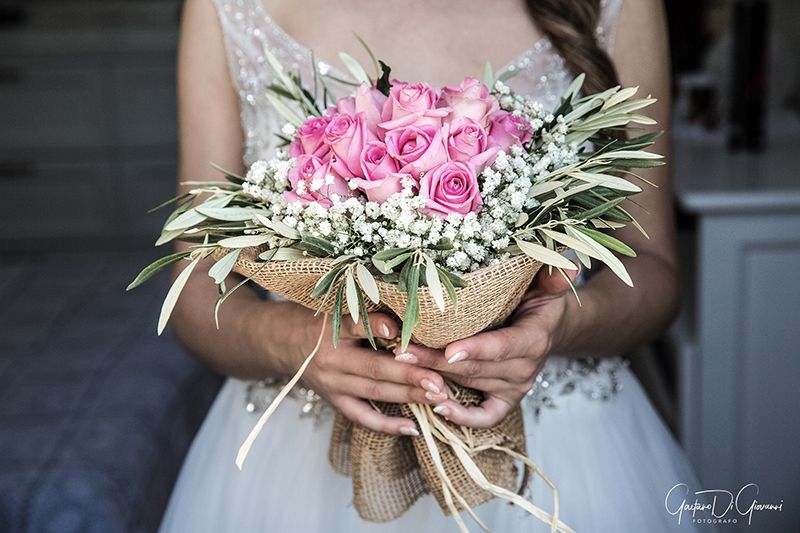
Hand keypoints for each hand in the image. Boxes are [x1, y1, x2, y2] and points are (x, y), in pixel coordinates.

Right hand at [298, 311, 447, 436]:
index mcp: (332, 328)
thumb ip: (367, 312)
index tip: (399, 329)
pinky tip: (413, 427)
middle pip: (373, 367)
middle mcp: (331, 358)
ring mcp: (332, 383)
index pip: (355, 325)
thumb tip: (408, 313)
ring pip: (374, 392)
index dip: (376, 327)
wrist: (285, 342)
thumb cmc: (322, 320)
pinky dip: (387, 424)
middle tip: (439, 381)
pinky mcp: (334, 400)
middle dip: (410, 375)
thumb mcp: (336, 308)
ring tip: (438, 397)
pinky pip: (362, 416)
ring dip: (408, 396)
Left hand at [393, 264, 578, 427]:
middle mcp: (525, 368)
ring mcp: (516, 387)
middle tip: (401, 351)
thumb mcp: (547, 283)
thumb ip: (552, 275)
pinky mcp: (507, 400)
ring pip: (469, 384)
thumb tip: (568, 264)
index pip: (503, 346)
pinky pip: (485, 416)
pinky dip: (462, 416)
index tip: (449, 350)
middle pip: (474, 368)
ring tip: (401, 366)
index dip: (477, 349)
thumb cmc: (539, 299)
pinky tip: (436, 406)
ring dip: (434, 378)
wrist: (551, 327)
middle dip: (435, 361)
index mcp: (533, 338)